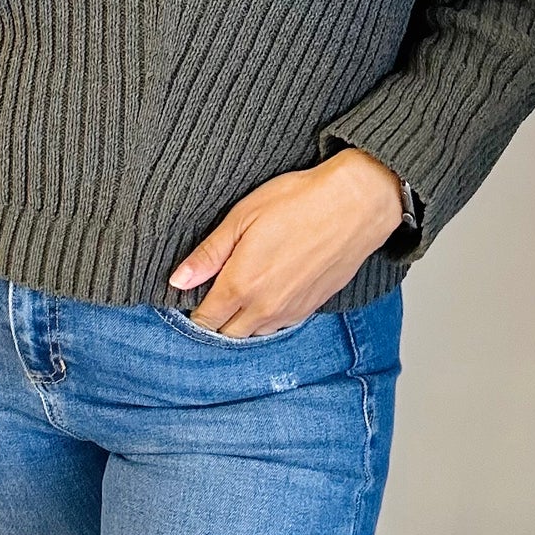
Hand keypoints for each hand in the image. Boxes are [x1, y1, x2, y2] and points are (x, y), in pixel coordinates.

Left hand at [166, 149, 405, 336]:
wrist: (355, 205)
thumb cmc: (299, 202)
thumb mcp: (243, 217)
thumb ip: (209, 254)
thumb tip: (179, 280)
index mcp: (242, 285)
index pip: (205, 318)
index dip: (195, 308)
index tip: (193, 293)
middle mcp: (265, 307)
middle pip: (227, 332)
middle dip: (215, 318)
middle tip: (214, 290)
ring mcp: (290, 311)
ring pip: (253, 333)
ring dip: (241, 320)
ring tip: (241, 289)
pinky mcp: (310, 308)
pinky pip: (279, 325)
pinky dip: (266, 317)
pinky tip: (267, 291)